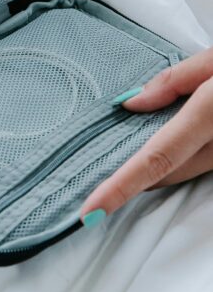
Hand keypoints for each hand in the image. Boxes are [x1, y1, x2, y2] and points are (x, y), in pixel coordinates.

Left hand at [80, 48, 212, 223]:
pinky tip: (186, 138)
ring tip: (144, 150)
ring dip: (169, 163)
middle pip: (171, 171)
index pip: (157, 157)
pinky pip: (211, 164)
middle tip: (107, 169)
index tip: (91, 211)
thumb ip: (175, 80)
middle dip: (138, 174)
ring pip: (193, 170)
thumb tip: (131, 103)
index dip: (120, 187)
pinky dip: (193, 156)